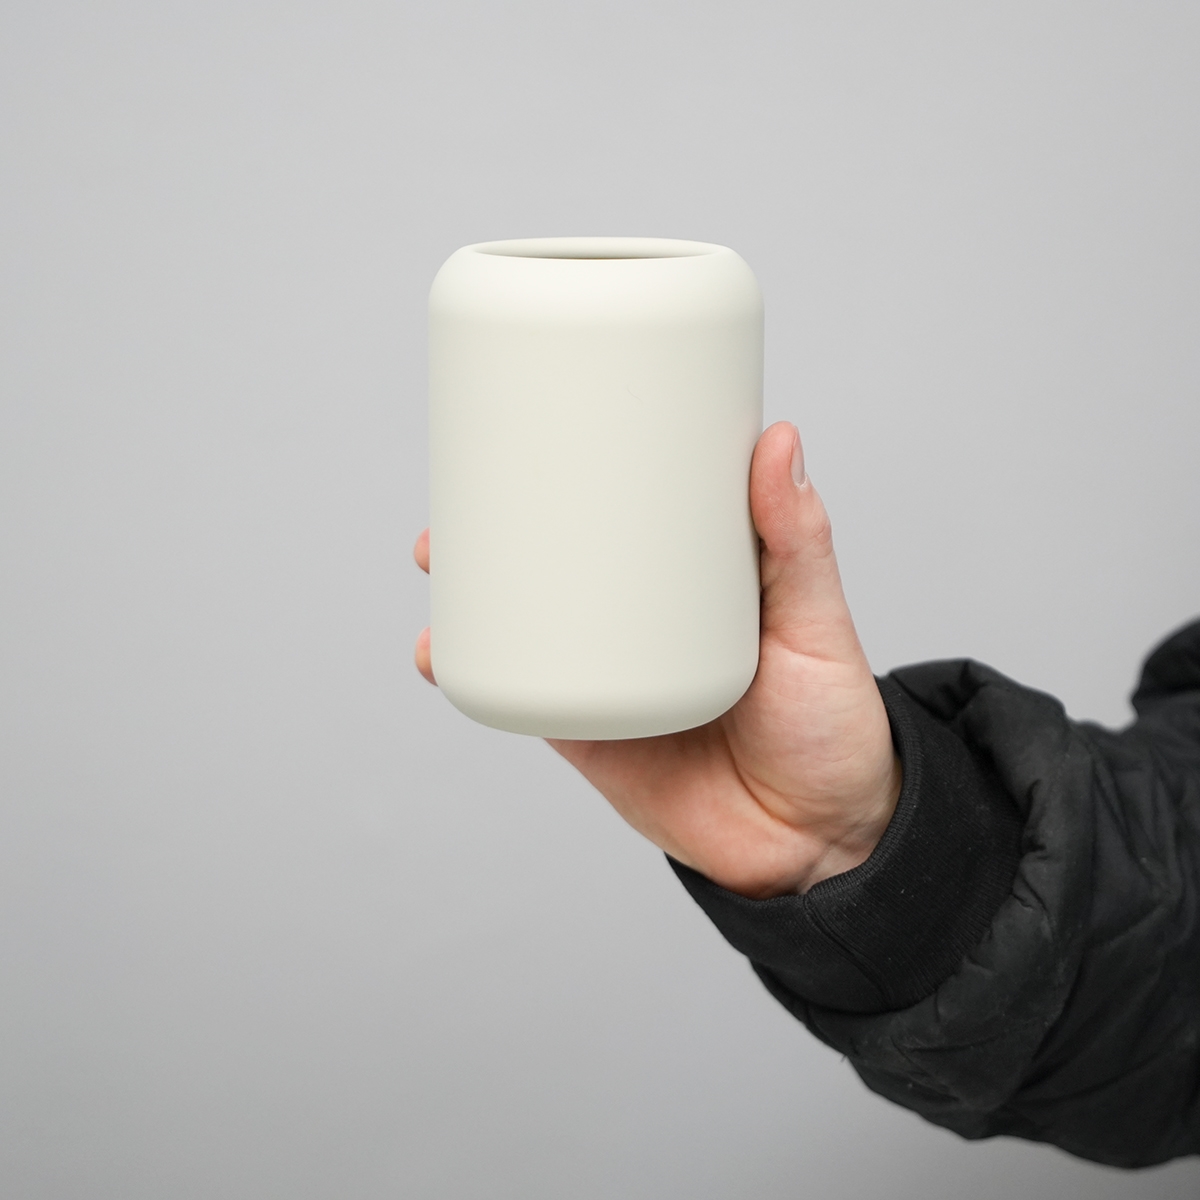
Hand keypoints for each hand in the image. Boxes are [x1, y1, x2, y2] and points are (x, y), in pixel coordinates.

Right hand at [413, 422, 899, 898]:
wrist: (814, 847)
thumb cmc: (831, 728)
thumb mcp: (818, 622)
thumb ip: (800, 541)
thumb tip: (778, 438)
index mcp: (695, 580)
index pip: (634, 510)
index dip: (583, 469)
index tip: (541, 422)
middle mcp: (645, 621)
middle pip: (561, 560)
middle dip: (502, 525)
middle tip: (463, 491)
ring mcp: (613, 675)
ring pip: (528, 622)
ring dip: (475, 590)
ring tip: (439, 557)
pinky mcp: (590, 734)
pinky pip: (525, 696)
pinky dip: (478, 672)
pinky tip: (442, 649)